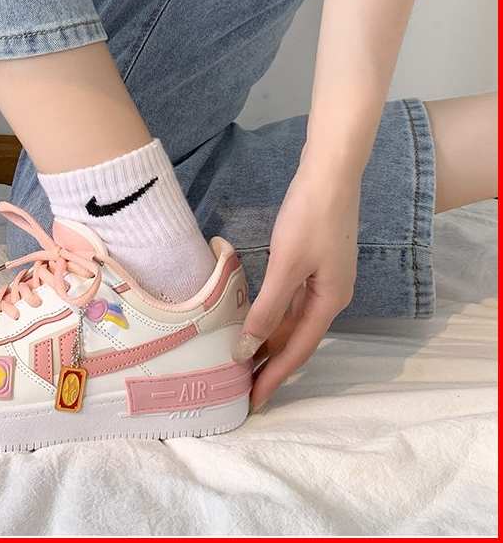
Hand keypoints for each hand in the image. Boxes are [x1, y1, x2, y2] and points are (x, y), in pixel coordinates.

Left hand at [233, 155, 359, 409]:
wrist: (329, 172)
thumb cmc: (310, 217)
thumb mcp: (286, 266)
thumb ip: (268, 309)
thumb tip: (247, 349)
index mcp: (330, 302)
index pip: (298, 351)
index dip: (275, 376)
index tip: (253, 400)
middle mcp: (331, 295)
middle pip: (296, 339)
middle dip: (270, 362)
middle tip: (241, 384)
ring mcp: (323, 278)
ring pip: (292, 319)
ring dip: (269, 339)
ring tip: (242, 357)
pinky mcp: (313, 261)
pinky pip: (291, 299)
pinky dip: (273, 313)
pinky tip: (255, 318)